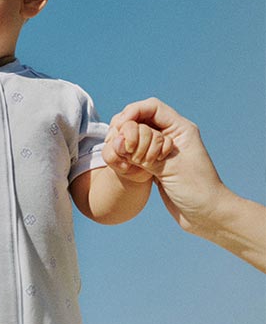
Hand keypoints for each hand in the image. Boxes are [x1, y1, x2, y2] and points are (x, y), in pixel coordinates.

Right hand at [107, 98, 222, 232]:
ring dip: (125, 141)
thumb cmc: (197, 191)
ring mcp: (163, 149)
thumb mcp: (170, 168)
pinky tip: (122, 162)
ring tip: (118, 153)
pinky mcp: (157, 164)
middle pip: (141, 118)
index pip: (152, 107)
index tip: (119, 126)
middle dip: (125, 127)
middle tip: (115, 142)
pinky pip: (137, 150)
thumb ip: (144, 155)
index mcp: (181, 129)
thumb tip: (119, 145)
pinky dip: (127, 154)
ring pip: (137, 134)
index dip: (132, 112)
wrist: (207, 216)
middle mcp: (172, 135)